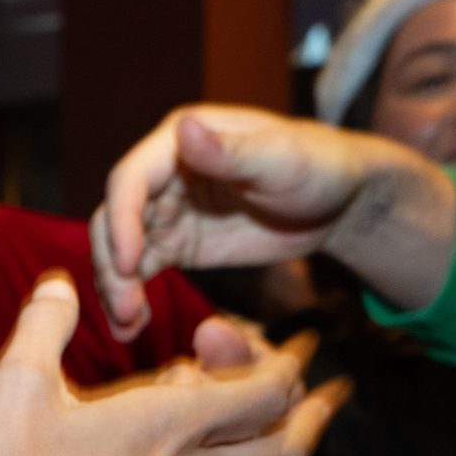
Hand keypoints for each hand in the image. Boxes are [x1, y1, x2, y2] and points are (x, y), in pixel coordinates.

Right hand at [0, 274, 332, 455]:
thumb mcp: (16, 387)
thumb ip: (44, 327)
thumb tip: (59, 284)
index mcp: (170, 425)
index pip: (268, 392)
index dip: (284, 363)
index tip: (288, 344)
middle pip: (287, 450)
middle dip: (304, 416)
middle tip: (305, 395)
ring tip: (256, 447)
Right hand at [90, 106, 455, 339]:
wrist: (342, 202)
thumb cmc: (320, 165)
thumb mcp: (281, 158)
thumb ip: (230, 150)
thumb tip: (183, 128)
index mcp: (179, 142)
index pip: (130, 180)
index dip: (122, 222)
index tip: (129, 265)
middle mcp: (162, 175)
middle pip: (115, 220)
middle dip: (113, 265)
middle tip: (126, 309)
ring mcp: (166, 212)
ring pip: (120, 250)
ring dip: (115, 288)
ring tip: (128, 326)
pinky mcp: (176, 244)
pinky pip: (140, 272)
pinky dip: (131, 299)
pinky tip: (133, 326)